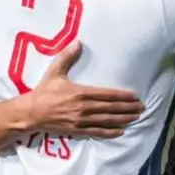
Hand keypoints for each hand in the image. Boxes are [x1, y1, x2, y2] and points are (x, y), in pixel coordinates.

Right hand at [21, 42, 144, 137]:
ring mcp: (81, 120)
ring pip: (107, 120)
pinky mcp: (77, 130)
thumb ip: (67, 57)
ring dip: (123, 119)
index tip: (135, 96)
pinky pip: (97, 132)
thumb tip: (78, 42)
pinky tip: (121, 131)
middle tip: (142, 107)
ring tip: (136, 117)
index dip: (123, 96)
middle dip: (128, 108)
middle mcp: (84, 107)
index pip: (107, 94)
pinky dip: (110, 132)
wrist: (32, 113)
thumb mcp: (55, 72)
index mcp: (81, 93)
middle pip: (111, 108)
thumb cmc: (44, 92)